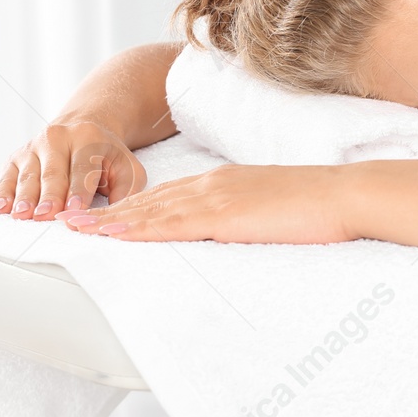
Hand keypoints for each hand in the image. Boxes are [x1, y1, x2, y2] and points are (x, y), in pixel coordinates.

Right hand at [0, 120, 146, 218]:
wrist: (83, 129)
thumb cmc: (105, 156)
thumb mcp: (126, 166)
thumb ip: (125, 188)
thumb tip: (113, 214)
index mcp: (88, 138)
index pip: (83, 168)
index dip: (79, 190)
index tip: (74, 210)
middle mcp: (58, 138)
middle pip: (53, 172)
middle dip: (50, 195)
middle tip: (46, 214)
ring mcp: (33, 147)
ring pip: (29, 175)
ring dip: (25, 196)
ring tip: (23, 214)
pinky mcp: (16, 157)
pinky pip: (7, 176)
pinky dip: (4, 192)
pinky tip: (1, 207)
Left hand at [57, 163, 352, 243]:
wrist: (346, 195)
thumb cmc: (322, 206)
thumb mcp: (276, 208)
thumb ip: (249, 218)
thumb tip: (237, 233)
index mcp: (227, 183)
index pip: (170, 196)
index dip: (134, 205)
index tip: (106, 214)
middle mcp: (214, 184)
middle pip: (151, 200)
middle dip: (109, 210)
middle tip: (71, 219)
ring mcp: (217, 196)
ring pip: (152, 209)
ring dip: (111, 219)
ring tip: (77, 228)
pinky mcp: (223, 214)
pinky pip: (171, 222)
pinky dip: (137, 226)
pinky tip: (114, 233)